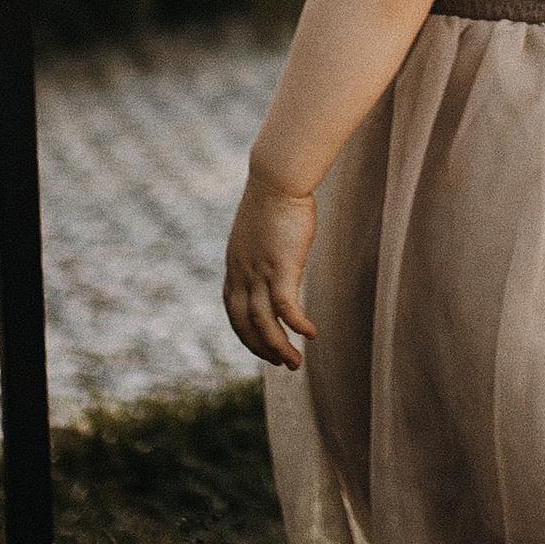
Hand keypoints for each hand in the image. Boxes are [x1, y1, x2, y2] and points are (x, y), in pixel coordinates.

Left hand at [222, 171, 317, 370]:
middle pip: (246, 325)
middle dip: (263, 349)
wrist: (277, 179)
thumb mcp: (259, 233)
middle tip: (283, 364)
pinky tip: (311, 334)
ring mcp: (259, 273)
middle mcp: (242, 274)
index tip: (262, 348)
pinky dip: (297, 325)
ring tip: (295, 363)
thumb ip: (260, 252)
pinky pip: (287, 307)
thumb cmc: (274, 200)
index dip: (246, 335)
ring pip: (265, 324)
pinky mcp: (281, 268)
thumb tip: (273, 258)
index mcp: (235, 267)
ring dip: (279, 348)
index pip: (234, 312)